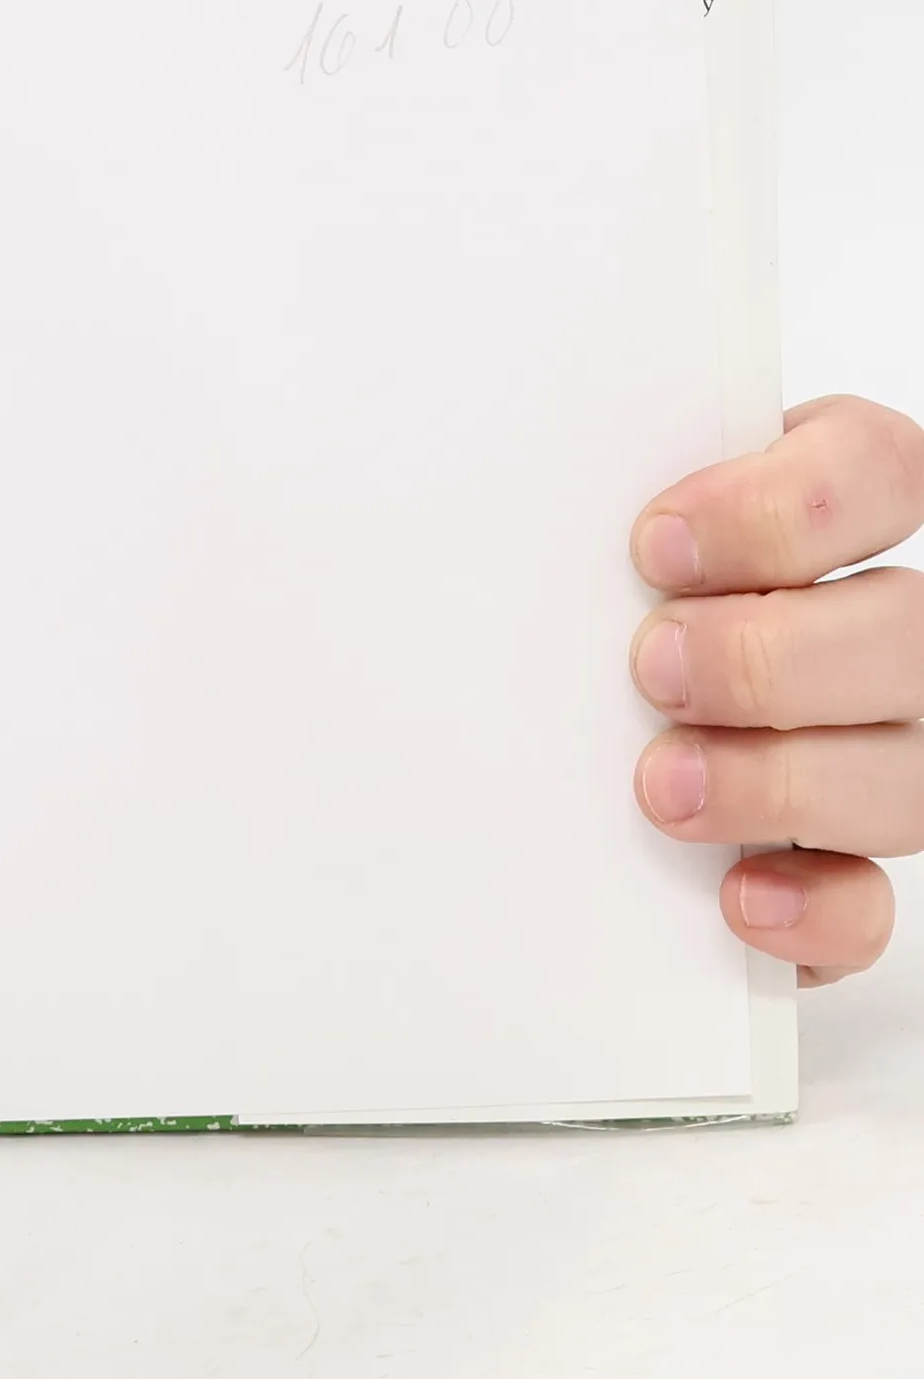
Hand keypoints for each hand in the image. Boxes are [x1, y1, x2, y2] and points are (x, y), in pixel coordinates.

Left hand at [631, 397, 923, 985]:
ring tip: (662, 784)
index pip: (877, 470)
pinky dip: (814, 908)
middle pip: (905, 630)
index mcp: (842, 512)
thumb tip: (497, 526)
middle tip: (653, 668)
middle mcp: (894, 631)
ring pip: (907, 774)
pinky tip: (736, 895)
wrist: (594, 706)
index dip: (784, 507)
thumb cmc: (602, 601)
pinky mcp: (852, 864)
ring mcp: (893, 750)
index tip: (656, 546)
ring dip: (778, 782)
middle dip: (771, 656)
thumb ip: (596, 518)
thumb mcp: (603, 536)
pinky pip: (873, 902)